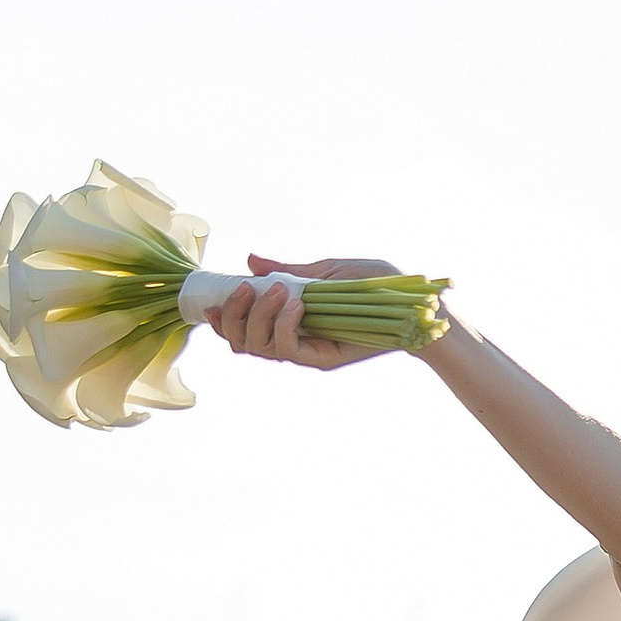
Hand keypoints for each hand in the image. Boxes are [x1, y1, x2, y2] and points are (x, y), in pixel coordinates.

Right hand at [212, 253, 402, 372]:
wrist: (409, 301)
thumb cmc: (372, 285)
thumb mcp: (323, 272)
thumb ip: (286, 272)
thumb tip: (250, 261)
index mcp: (287, 322)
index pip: (242, 331)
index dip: (221, 320)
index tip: (211, 301)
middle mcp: (293, 341)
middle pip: (242, 343)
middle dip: (234, 315)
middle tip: (247, 288)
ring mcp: (306, 352)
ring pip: (260, 347)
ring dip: (259, 316)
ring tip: (277, 290)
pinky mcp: (322, 359)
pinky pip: (288, 349)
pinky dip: (285, 324)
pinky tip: (296, 303)